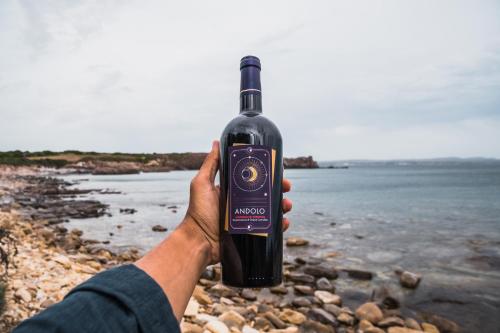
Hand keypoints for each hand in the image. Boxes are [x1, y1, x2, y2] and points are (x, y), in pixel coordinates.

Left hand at [185, 140, 291, 263]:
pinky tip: (284, 223)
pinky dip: (280, 225)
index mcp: (232, 190)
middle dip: (279, 189)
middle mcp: (240, 203)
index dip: (267, 174)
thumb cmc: (198, 212)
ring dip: (282, 206)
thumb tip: (216, 142)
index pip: (254, 178)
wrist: (199, 242)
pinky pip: (269, 228)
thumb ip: (210, 164)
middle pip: (266, 193)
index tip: (278, 170)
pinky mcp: (250, 233)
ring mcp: (246, 219)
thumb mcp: (202, 184)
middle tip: (286, 188)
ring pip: (271, 210)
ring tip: (286, 206)